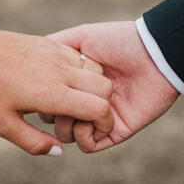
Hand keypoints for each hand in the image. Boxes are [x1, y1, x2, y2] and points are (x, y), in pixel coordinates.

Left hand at [0, 27, 113, 156]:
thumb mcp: (2, 124)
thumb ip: (33, 142)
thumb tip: (59, 151)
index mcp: (50, 94)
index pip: (98, 108)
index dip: (104, 124)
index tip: (93, 131)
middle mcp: (60, 72)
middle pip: (105, 88)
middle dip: (103, 106)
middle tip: (83, 117)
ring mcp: (58, 54)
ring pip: (97, 70)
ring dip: (93, 88)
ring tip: (71, 100)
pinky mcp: (54, 44)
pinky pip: (82, 58)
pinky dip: (83, 73)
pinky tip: (61, 83)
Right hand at [44, 21, 178, 151]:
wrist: (152, 54)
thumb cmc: (117, 41)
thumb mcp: (79, 37)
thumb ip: (54, 44)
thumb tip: (31, 57)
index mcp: (76, 83)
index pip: (49, 99)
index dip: (42, 96)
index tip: (43, 85)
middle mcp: (86, 101)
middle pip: (54, 120)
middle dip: (52, 113)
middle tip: (60, 100)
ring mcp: (100, 118)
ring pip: (68, 136)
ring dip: (66, 126)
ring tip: (76, 111)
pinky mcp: (115, 132)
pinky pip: (89, 146)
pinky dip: (82, 137)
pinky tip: (87, 121)